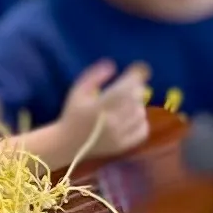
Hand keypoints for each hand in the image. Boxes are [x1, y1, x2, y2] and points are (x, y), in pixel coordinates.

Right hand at [21, 60, 154, 175]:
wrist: (69, 144)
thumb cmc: (73, 114)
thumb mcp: (77, 91)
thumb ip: (94, 76)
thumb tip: (112, 65)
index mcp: (96, 108)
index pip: (123, 89)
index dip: (135, 77)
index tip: (140, 69)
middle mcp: (109, 123)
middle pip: (134, 100)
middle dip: (136, 88)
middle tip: (131, 85)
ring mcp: (118, 136)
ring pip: (140, 114)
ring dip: (138, 104)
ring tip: (128, 102)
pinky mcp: (123, 146)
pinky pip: (143, 130)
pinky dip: (141, 121)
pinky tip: (132, 117)